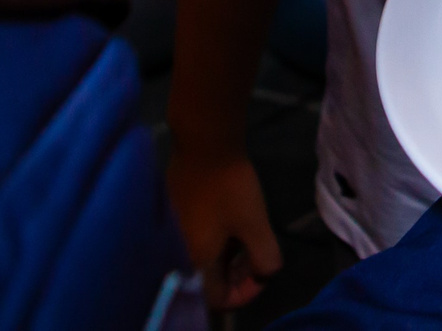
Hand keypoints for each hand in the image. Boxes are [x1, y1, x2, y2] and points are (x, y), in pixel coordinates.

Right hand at [167, 144, 281, 311]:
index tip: (263, 270)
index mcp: (197, 260)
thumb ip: (265, 256)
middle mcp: (180, 252)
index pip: (218, 298)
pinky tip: (233, 217)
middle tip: (260, 250)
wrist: (202, 143)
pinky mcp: (174, 214)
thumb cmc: (229, 186)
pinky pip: (197, 237)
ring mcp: (175, 232)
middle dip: (239, 270)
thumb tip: (267, 272)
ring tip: (250, 232)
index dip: (245, 292)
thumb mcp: (256, 223)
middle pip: (211, 278)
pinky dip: (217, 236)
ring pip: (205, 256)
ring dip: (230, 252)